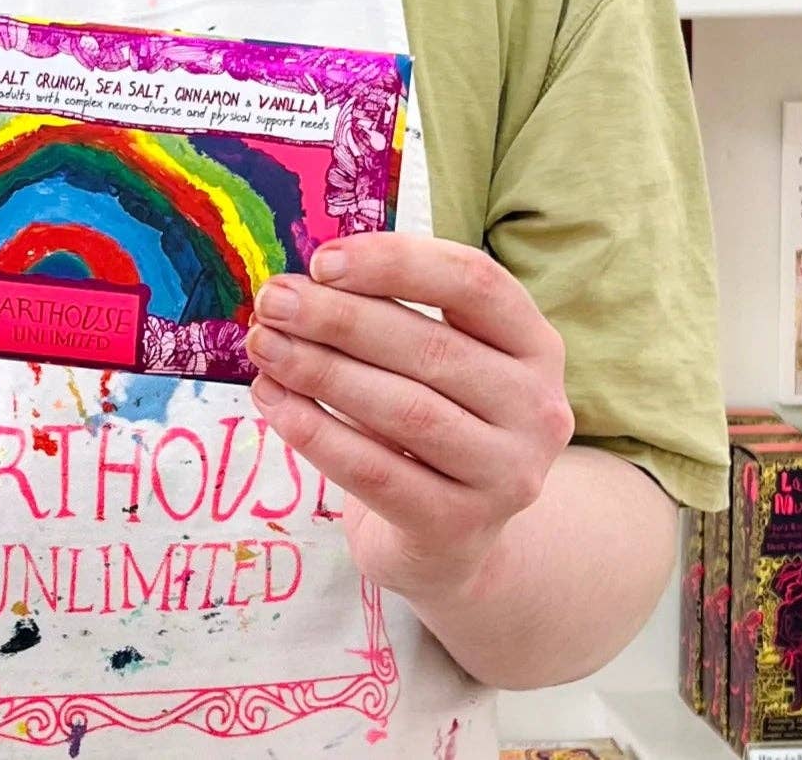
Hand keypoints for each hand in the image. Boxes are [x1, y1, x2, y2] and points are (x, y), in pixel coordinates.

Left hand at [243, 234, 573, 607]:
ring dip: (322, 371)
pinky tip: (275, 402)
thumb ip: (386, 312)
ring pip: (405, 410)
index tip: (321, 261)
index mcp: (533, 343)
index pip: (473, 281)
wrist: (449, 539)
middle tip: (273, 302)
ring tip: (264, 346)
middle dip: (339, 318)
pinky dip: (318, 434)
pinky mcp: (460, 528)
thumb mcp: (432, 358)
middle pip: (431, 346)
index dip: (395, 262)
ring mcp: (507, 474)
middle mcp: (536, 407)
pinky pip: (377, 474)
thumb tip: (299, 283)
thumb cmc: (431, 417)